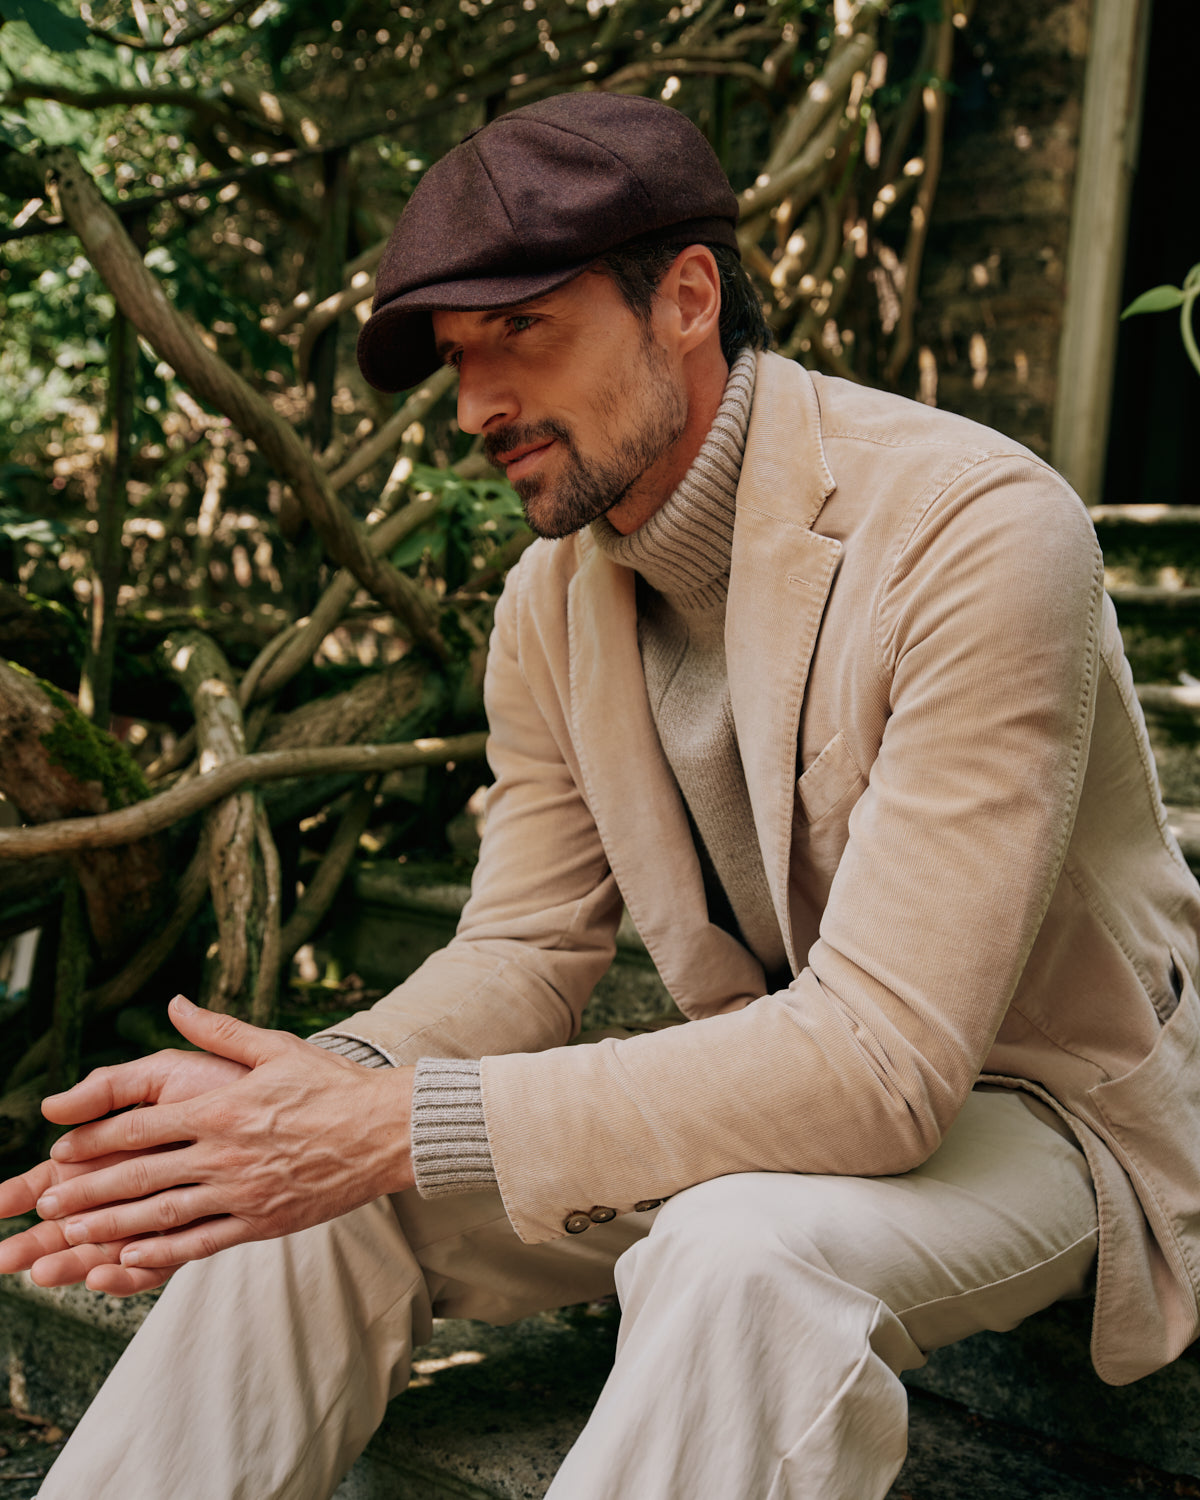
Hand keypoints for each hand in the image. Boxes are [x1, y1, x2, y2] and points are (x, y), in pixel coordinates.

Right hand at [0, 1030, 247, 1293]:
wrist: (295, 1102)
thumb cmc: (224, 1081)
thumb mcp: (165, 1073)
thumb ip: (110, 1086)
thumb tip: (49, 1105)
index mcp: (126, 1144)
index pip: (65, 1172)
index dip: (27, 1190)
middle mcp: (145, 1181)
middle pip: (79, 1217)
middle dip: (38, 1238)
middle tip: (3, 1260)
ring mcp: (174, 1208)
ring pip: (114, 1242)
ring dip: (76, 1260)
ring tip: (43, 1274)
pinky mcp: (209, 1227)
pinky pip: (166, 1256)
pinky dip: (135, 1269)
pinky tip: (106, 1275)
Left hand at [26, 996, 414, 1274]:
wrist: (386, 1130)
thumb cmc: (332, 1084)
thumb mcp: (274, 1046)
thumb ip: (218, 1030)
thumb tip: (176, 1004)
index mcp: (223, 1107)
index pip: (143, 1126)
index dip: (96, 1141)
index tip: (59, 1155)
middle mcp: (226, 1153)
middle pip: (143, 1175)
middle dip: (90, 1192)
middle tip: (47, 1207)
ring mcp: (244, 1191)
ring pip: (165, 1215)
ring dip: (114, 1227)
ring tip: (74, 1238)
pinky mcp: (263, 1220)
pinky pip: (204, 1241)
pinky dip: (164, 1252)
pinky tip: (131, 1259)